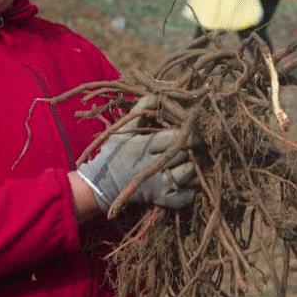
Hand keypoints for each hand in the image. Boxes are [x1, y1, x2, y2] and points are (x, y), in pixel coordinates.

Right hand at [77, 96, 198, 211]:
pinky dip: (191, 190)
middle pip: (186, 154)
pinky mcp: (160, 200)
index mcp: (144, 145)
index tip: (194, 130)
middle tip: (196, 145)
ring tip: (189, 161)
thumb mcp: (124, 128)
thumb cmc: (114, 153)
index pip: (177, 137)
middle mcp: (152, 166)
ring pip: (189, 174)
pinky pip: (186, 197)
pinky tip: (185, 181)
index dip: (191, 132)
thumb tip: (159, 95)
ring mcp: (158, 186)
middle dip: (194, 149)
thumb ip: (142, 109)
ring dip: (193, 167)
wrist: (100, 185)